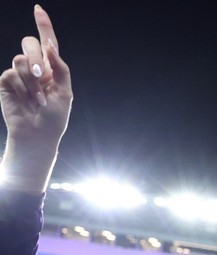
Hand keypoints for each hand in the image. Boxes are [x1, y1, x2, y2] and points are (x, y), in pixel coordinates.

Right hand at [0, 6, 71, 192]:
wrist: (38, 135)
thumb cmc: (55, 117)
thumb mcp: (65, 93)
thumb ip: (60, 68)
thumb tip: (50, 46)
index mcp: (52, 68)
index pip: (47, 42)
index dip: (43, 25)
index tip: (39, 9)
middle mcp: (34, 67)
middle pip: (29, 43)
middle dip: (35, 56)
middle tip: (41, 75)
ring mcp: (19, 74)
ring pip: (20, 59)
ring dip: (31, 82)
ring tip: (37, 100)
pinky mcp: (6, 83)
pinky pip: (10, 74)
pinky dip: (21, 88)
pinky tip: (26, 101)